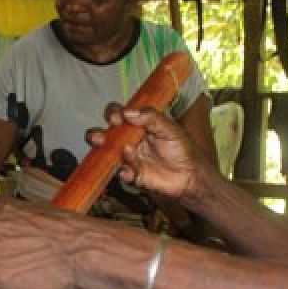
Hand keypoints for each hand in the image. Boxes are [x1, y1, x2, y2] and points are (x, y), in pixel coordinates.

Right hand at [89, 106, 208, 204]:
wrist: (191, 174)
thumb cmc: (182, 148)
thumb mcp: (170, 128)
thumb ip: (151, 117)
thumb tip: (128, 112)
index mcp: (137, 125)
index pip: (118, 115)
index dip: (113, 114)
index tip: (116, 117)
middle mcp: (129, 140)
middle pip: (105, 135)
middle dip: (96, 135)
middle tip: (100, 137)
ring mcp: (129, 158)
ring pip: (108, 155)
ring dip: (106, 153)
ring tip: (122, 151)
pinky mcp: (133, 175)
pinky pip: (122, 173)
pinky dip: (125, 172)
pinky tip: (130, 171)